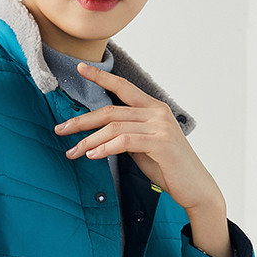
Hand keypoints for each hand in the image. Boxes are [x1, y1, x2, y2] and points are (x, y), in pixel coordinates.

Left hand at [53, 62, 225, 217]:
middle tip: (60, 129)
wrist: (196, 188)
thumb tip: (100, 135)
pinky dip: (105, 148)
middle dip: (82, 121)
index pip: (123, 87)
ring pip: (114, 127)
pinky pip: (125, 142)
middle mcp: (157, 112)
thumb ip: (126, 135)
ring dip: (89, 140)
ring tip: (73, 152)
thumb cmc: (168, 168)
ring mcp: (160, 126)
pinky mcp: (161, 143)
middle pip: (110, 111)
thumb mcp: (143, 147)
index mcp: (153, 108)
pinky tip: (92, 155)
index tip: (80, 68)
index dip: (101, 77)